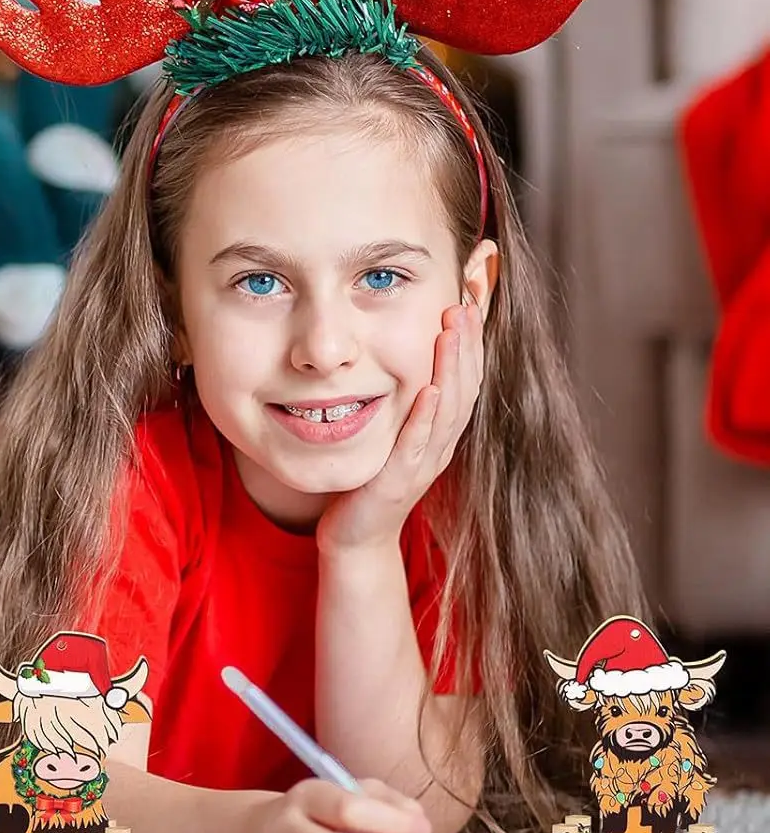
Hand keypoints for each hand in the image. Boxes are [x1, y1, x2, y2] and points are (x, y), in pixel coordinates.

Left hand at [316, 301, 484, 554]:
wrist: (356, 536)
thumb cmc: (371, 478)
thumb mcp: (393, 429)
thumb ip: (405, 395)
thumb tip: (411, 351)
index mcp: (440, 428)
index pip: (466, 374)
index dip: (474, 337)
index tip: (476, 296)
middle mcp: (440, 442)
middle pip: (465, 385)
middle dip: (469, 341)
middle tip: (468, 300)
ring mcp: (423, 462)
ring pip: (447, 409)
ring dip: (451, 368)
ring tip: (453, 329)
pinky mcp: (399, 481)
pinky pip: (416, 444)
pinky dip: (425, 416)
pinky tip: (427, 389)